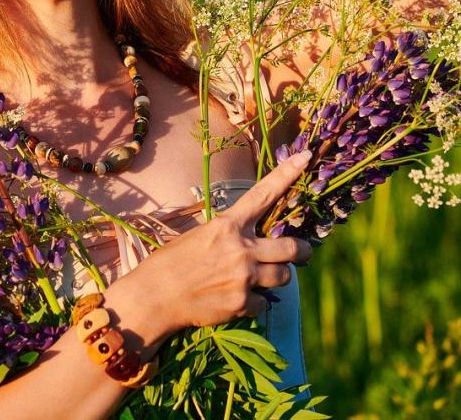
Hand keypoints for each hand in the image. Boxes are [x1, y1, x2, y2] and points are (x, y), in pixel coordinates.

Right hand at [120, 150, 313, 334]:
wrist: (154, 296)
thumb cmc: (171, 262)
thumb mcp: (199, 236)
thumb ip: (229, 234)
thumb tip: (253, 241)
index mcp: (227, 225)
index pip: (263, 194)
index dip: (287, 174)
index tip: (306, 157)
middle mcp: (240, 248)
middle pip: (292, 248)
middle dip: (302, 252)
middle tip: (303, 254)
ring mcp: (243, 277)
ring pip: (284, 276)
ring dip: (277, 278)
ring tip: (260, 279)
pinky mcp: (241, 303)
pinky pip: (263, 303)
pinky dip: (253, 303)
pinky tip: (236, 300)